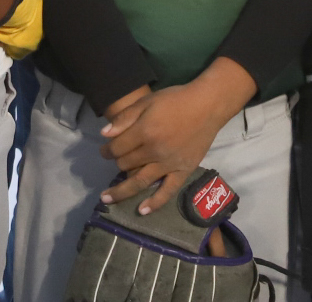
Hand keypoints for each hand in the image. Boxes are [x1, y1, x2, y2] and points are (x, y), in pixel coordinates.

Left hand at [99, 59, 255, 214]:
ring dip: (122, 191)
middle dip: (115, 163)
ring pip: (140, 181)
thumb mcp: (146, 101)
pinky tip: (142, 211)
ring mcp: (169, 164)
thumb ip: (124, 118)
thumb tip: (105, 135)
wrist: (207, 106)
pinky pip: (168, 191)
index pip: (117, 148)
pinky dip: (155, 202)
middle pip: (126, 164)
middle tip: (113, 160)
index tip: (104, 150)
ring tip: (107, 199)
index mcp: (144, 132)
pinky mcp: (183, 171)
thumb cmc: (175, 100)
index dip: (107, 150)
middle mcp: (154, 151)